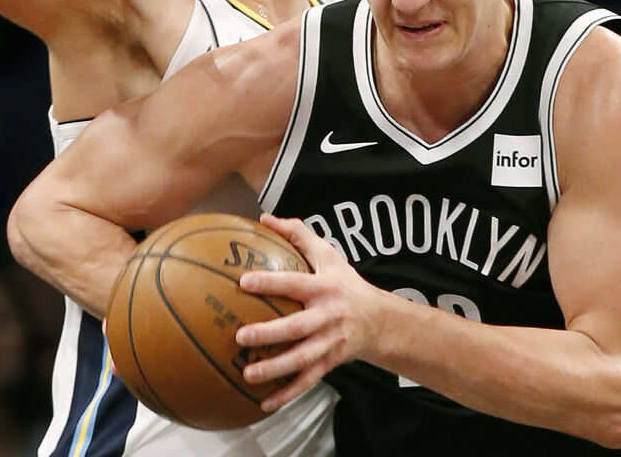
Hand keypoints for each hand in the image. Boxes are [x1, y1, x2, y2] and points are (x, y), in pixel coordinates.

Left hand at [235, 214, 386, 412]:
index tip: (243, 282)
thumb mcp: (329, 255)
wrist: (380, 320)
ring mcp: (330, 342)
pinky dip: (287, 394)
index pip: (295, 283)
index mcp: (324, 288)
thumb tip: (265, 217)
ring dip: (275, 369)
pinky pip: (307, 381)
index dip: (271, 282)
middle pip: (297, 327)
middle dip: (270, 334)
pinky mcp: (330, 363)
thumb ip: (298, 234)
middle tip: (240, 337)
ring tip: (247, 374)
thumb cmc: (345, 283)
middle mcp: (328, 316)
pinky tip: (264, 403)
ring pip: (302, 359)